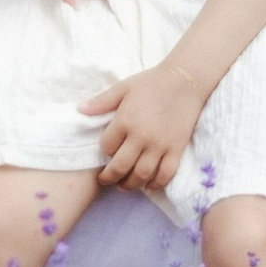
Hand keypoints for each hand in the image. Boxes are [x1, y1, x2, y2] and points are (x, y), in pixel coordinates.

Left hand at [79, 62, 205, 192]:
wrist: (185, 80)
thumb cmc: (151, 82)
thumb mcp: (123, 87)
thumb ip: (102, 101)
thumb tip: (80, 110)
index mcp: (125, 120)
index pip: (107, 147)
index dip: (104, 151)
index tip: (106, 151)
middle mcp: (141, 136)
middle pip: (120, 167)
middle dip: (110, 177)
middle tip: (105, 180)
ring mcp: (160, 145)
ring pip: (141, 174)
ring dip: (130, 184)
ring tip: (123, 185)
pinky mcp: (176, 149)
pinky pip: (165, 174)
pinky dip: (156, 184)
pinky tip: (148, 186)